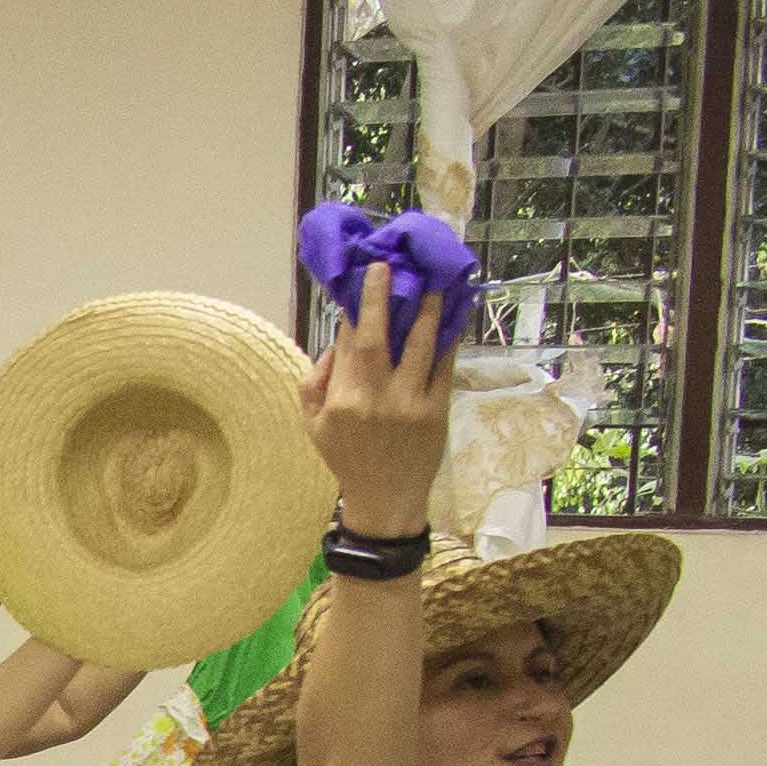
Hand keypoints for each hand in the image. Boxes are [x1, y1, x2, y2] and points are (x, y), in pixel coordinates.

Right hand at [302, 260, 458, 533]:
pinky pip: (444, 366)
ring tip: (435, 281)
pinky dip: (448, 339)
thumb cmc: (347, 459)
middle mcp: (375, 399)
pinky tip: (452, 317)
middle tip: (389, 265)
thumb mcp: (314, 427)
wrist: (386, 499)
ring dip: (428, 309)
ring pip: (420, 346)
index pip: (348, 344)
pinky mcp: (437, 411)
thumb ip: (315, 383)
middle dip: (383, 299)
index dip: (357, 309)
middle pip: (379, 338)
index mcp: (342, 401)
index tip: (365, 279)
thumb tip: (336, 343)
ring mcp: (410, 404)